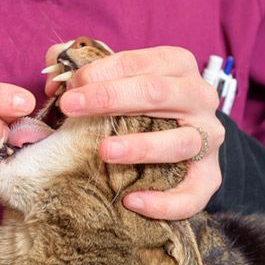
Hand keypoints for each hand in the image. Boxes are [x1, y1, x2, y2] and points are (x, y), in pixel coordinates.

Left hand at [44, 44, 223, 219]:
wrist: (179, 136)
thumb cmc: (136, 104)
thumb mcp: (113, 79)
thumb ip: (80, 70)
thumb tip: (53, 78)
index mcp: (176, 65)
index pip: (137, 63)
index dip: (99, 73)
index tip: (68, 89)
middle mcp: (199, 97)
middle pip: (158, 93)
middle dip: (110, 98)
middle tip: (70, 108)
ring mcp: (209, 136)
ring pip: (181, 141)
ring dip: (142, 147)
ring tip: (105, 152)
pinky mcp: (210, 175)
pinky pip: (194, 192)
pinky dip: (165, 201)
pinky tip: (132, 201)